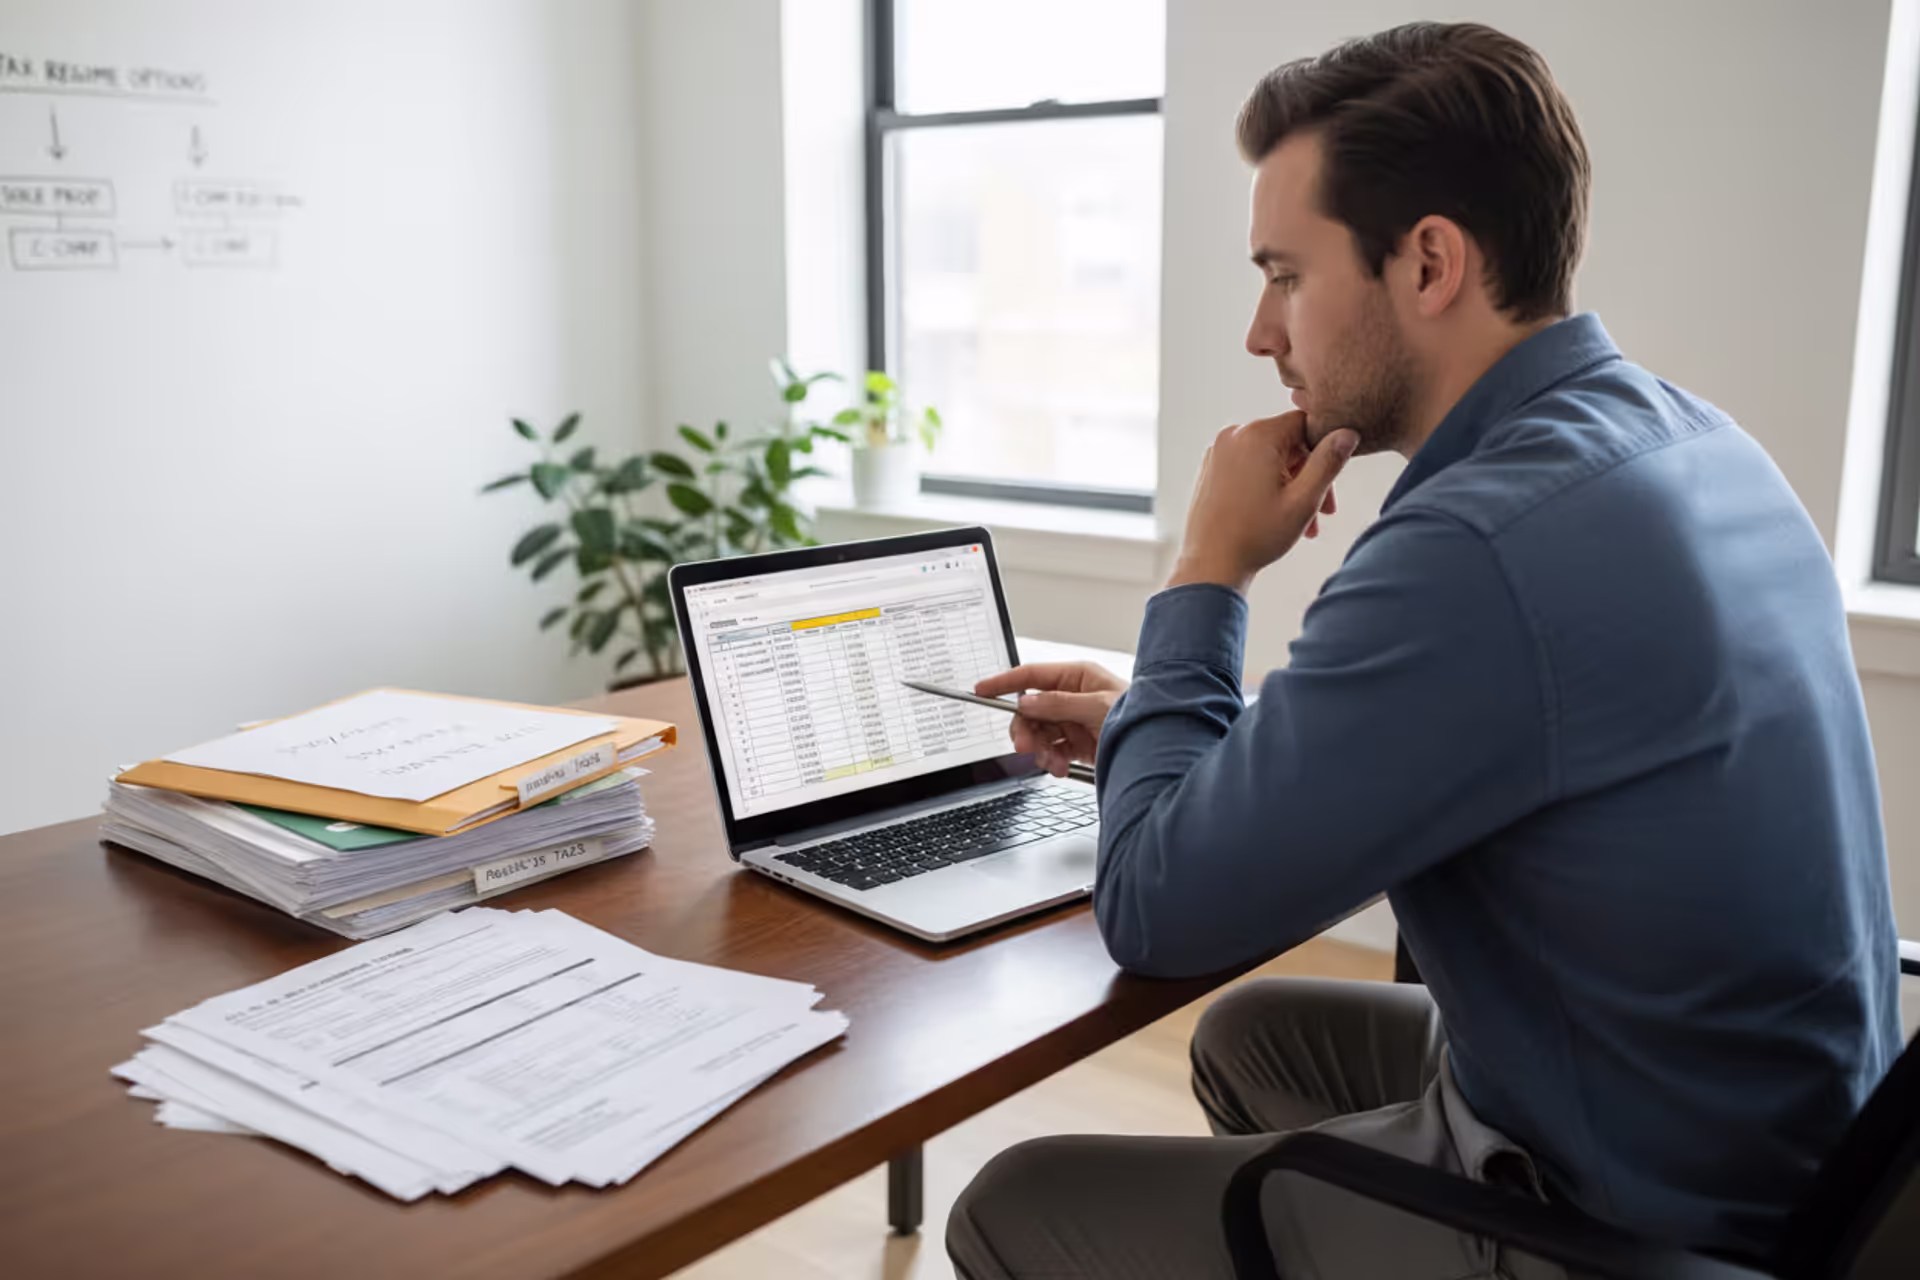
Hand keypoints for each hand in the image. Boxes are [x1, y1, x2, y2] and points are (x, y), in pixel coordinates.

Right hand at [975, 661, 1128, 777]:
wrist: (1161, 747)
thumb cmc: (1142, 714)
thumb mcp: (1098, 706)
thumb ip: (1059, 704)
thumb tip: (1028, 703)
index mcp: (1077, 677)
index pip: (1031, 676)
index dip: (1004, 682)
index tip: (982, 690)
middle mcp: (1072, 697)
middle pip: (1030, 710)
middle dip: (1026, 730)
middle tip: (1025, 746)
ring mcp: (1073, 721)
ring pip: (1039, 734)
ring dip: (1041, 750)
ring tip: (1053, 762)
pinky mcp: (1077, 744)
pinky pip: (1052, 750)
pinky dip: (1053, 761)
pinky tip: (1061, 767)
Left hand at [1168, 410, 1357, 594]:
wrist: (1210, 564)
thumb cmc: (1257, 535)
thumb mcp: (1304, 499)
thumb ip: (1329, 462)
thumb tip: (1348, 433)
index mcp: (1257, 435)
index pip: (1305, 424)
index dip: (1324, 450)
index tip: (1331, 485)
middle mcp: (1234, 434)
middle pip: (1288, 443)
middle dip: (1309, 476)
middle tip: (1324, 513)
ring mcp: (1218, 451)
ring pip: (1270, 458)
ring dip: (1292, 486)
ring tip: (1304, 523)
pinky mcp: (1212, 468)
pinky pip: (1250, 466)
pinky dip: (1268, 486)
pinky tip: (1278, 516)